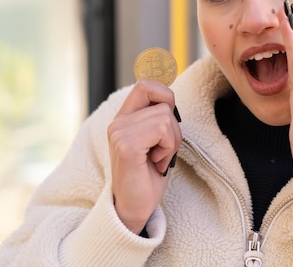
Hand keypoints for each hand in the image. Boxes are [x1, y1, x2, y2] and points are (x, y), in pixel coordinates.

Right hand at [107, 79, 181, 233]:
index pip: (146, 84)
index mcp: (124, 118)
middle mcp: (118, 122)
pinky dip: (167, 148)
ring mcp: (119, 132)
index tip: (169, 121)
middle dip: (174, 129)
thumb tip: (170, 99)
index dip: (165, 95)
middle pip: (164, 103)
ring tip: (157, 159)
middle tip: (163, 151)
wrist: (134, 207)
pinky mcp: (125, 145)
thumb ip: (159, 118)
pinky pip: (162, 130)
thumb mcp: (156, 140)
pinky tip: (155, 163)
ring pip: (166, 117)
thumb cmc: (148, 175)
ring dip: (171, 142)